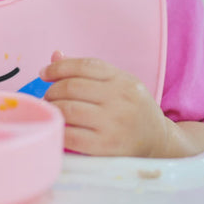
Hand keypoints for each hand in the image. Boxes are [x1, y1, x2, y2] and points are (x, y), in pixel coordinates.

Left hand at [41, 51, 168, 156]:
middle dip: (52, 90)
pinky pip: (72, 136)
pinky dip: (59, 129)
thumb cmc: (132, 110)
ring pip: (69, 109)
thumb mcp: (118, 84)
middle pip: (73, 87)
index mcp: (123, 80)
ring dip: (53, 108)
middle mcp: (121, 99)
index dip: (58, 67)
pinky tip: (58, 127)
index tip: (44, 73)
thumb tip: (55, 56)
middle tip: (48, 96)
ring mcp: (115, 124)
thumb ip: (88, 71)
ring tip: (51, 110)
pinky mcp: (108, 147)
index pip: (85, 66)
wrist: (158, 142)